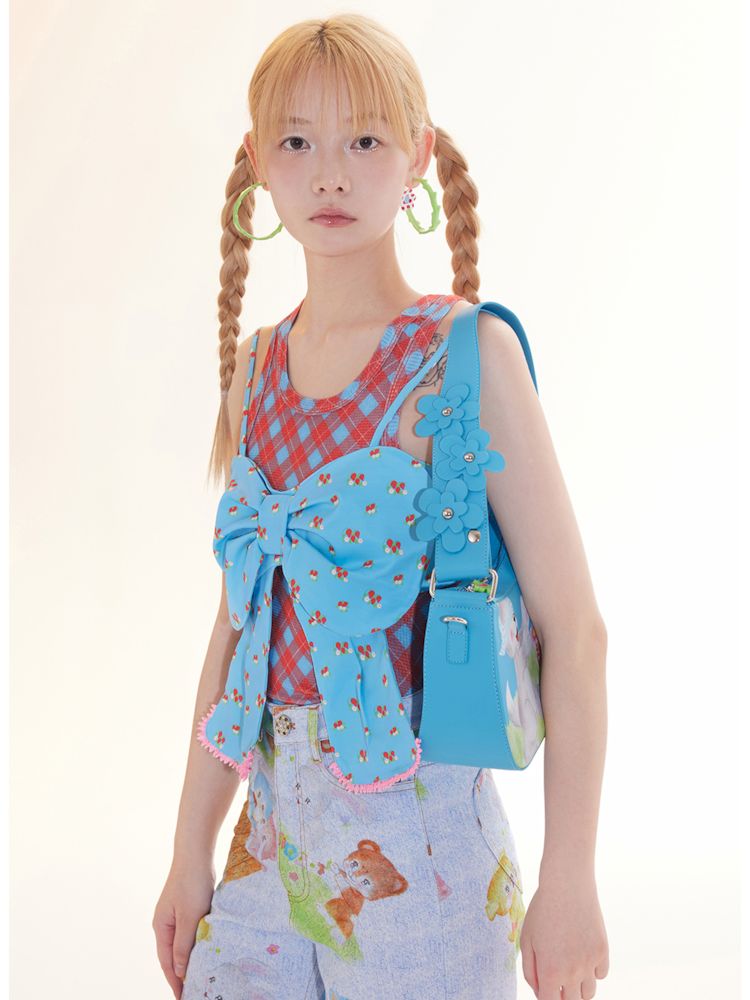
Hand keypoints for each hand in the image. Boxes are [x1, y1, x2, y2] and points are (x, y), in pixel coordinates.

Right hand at [152, 856, 216, 998]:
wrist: (196, 852)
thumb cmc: (192, 882)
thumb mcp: (189, 916)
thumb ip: (183, 944)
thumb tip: (179, 971)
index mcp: (161, 927)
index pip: (167, 963)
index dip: (175, 982)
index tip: (184, 998)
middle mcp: (165, 923)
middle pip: (172, 957)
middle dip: (181, 976)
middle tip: (193, 992)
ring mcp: (176, 915)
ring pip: (182, 945)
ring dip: (189, 961)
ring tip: (200, 977)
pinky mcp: (187, 907)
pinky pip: (190, 933)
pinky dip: (195, 945)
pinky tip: (205, 951)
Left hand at [519, 876, 608, 998]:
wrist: (567, 885)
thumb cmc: (542, 910)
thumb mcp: (526, 939)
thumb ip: (530, 971)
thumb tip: (540, 991)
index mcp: (549, 971)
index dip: (547, 999)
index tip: (547, 989)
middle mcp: (572, 972)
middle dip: (564, 996)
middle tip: (559, 981)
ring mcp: (590, 963)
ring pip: (589, 994)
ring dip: (579, 988)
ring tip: (571, 968)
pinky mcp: (603, 951)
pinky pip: (601, 974)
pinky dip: (594, 971)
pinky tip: (583, 954)